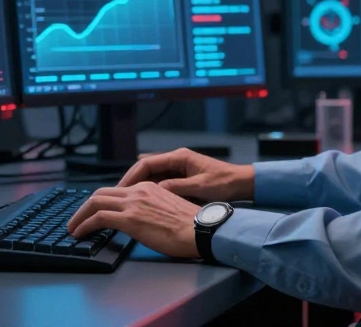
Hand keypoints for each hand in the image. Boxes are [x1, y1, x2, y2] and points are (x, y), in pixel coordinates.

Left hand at [67, 182, 200, 258]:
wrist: (201, 229)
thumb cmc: (191, 225)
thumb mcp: (168, 208)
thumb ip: (152, 209)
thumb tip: (142, 220)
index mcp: (148, 187)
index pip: (116, 190)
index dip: (101, 201)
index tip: (93, 212)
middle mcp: (138, 191)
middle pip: (100, 193)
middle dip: (84, 207)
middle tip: (77, 219)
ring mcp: (133, 204)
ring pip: (95, 203)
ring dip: (79, 216)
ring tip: (73, 228)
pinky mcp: (130, 219)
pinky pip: (98, 218)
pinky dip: (84, 225)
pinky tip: (79, 233)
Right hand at [118, 147, 254, 201]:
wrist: (241, 183)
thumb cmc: (223, 183)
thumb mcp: (199, 187)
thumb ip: (176, 188)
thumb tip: (154, 191)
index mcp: (179, 157)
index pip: (147, 163)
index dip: (131, 176)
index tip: (121, 189)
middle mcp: (176, 160)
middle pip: (146, 168)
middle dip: (132, 181)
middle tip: (119, 197)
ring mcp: (179, 168)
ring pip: (152, 176)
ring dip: (140, 187)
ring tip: (128, 201)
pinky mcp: (183, 177)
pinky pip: (161, 182)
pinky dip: (152, 190)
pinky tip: (145, 201)